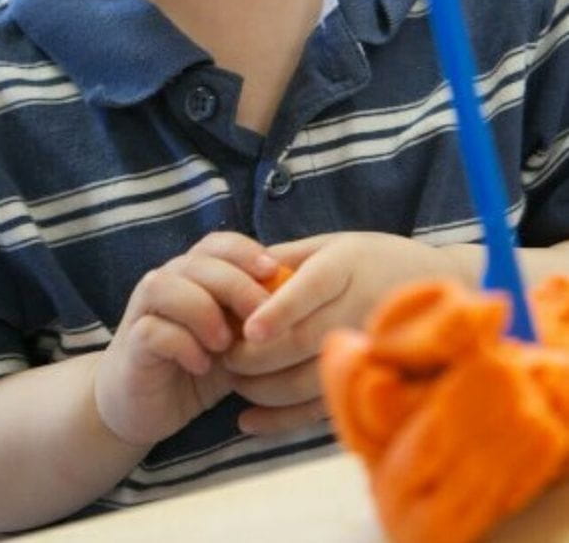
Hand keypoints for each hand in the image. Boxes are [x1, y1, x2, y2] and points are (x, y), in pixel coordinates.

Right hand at [94, 232, 279, 445]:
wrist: (145, 406)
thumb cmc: (197, 367)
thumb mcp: (237, 341)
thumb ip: (258, 319)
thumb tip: (301, 302)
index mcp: (193, 276)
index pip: (217, 244)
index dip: (245, 252)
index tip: (274, 272)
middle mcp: (165, 285)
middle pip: (196, 262)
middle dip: (234, 284)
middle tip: (259, 316)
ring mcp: (143, 312)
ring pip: (164, 286)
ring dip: (202, 310)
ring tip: (225, 344)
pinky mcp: (131, 345)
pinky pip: (152, 330)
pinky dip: (182, 345)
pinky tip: (201, 366)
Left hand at [225, 232, 463, 435]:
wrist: (442, 286)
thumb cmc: (373, 260)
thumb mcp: (332, 243)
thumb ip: (285, 256)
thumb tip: (234, 272)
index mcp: (345, 266)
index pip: (310, 289)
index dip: (279, 311)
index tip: (249, 328)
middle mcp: (358, 307)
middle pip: (301, 341)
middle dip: (253, 356)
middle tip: (223, 356)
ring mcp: (367, 348)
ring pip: (307, 380)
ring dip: (261, 388)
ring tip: (235, 381)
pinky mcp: (368, 379)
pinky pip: (322, 405)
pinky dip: (282, 419)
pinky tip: (250, 421)